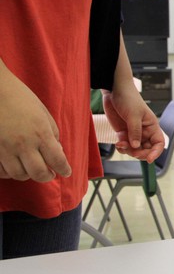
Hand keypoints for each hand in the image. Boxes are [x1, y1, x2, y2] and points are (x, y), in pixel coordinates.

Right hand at [0, 67, 70, 181]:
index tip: (67, 172)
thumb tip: (57, 151)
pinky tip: (14, 166)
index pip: (57, 160)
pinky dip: (9, 172)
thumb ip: (52, 133)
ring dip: (28, 174)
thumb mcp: (43, 113)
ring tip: (32, 168)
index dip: (64, 169)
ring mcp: (4, 148)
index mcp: (41, 133)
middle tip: (50, 174)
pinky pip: (1, 171)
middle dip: (47, 176)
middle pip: (39, 173)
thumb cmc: (20, 97)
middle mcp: (24, 144)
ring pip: (19, 175)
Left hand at [102, 86, 164, 162]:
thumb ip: (135, 132)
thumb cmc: (128, 98)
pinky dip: (121, 147)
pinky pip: (125, 145)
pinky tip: (117, 143)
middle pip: (146, 149)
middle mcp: (144, 131)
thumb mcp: (133, 115)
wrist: (114, 90)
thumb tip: (136, 147)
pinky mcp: (123, 132)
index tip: (149, 159)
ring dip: (128, 150)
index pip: (159, 143)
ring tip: (120, 144)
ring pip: (134, 149)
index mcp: (152, 126)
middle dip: (139, 153)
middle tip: (131, 151)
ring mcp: (133, 132)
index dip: (156, 152)